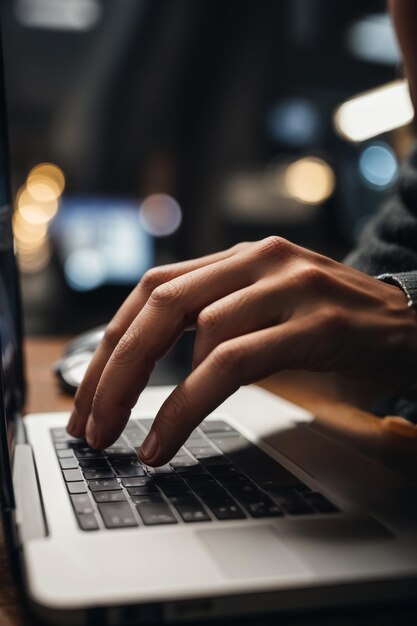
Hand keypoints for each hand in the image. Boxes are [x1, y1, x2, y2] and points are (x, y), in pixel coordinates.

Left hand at [67, 237, 416, 465]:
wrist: (413, 322)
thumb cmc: (332, 323)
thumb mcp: (264, 308)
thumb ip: (213, 318)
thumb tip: (145, 361)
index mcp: (236, 259)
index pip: (152, 289)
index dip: (110, 344)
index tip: (87, 396)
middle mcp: (257, 261)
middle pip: (159, 303)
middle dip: (113, 369)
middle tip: (90, 425)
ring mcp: (289, 286)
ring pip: (196, 332)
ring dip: (148, 395)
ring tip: (129, 441)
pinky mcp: (316, 322)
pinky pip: (234, 362)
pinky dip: (190, 404)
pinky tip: (168, 438)